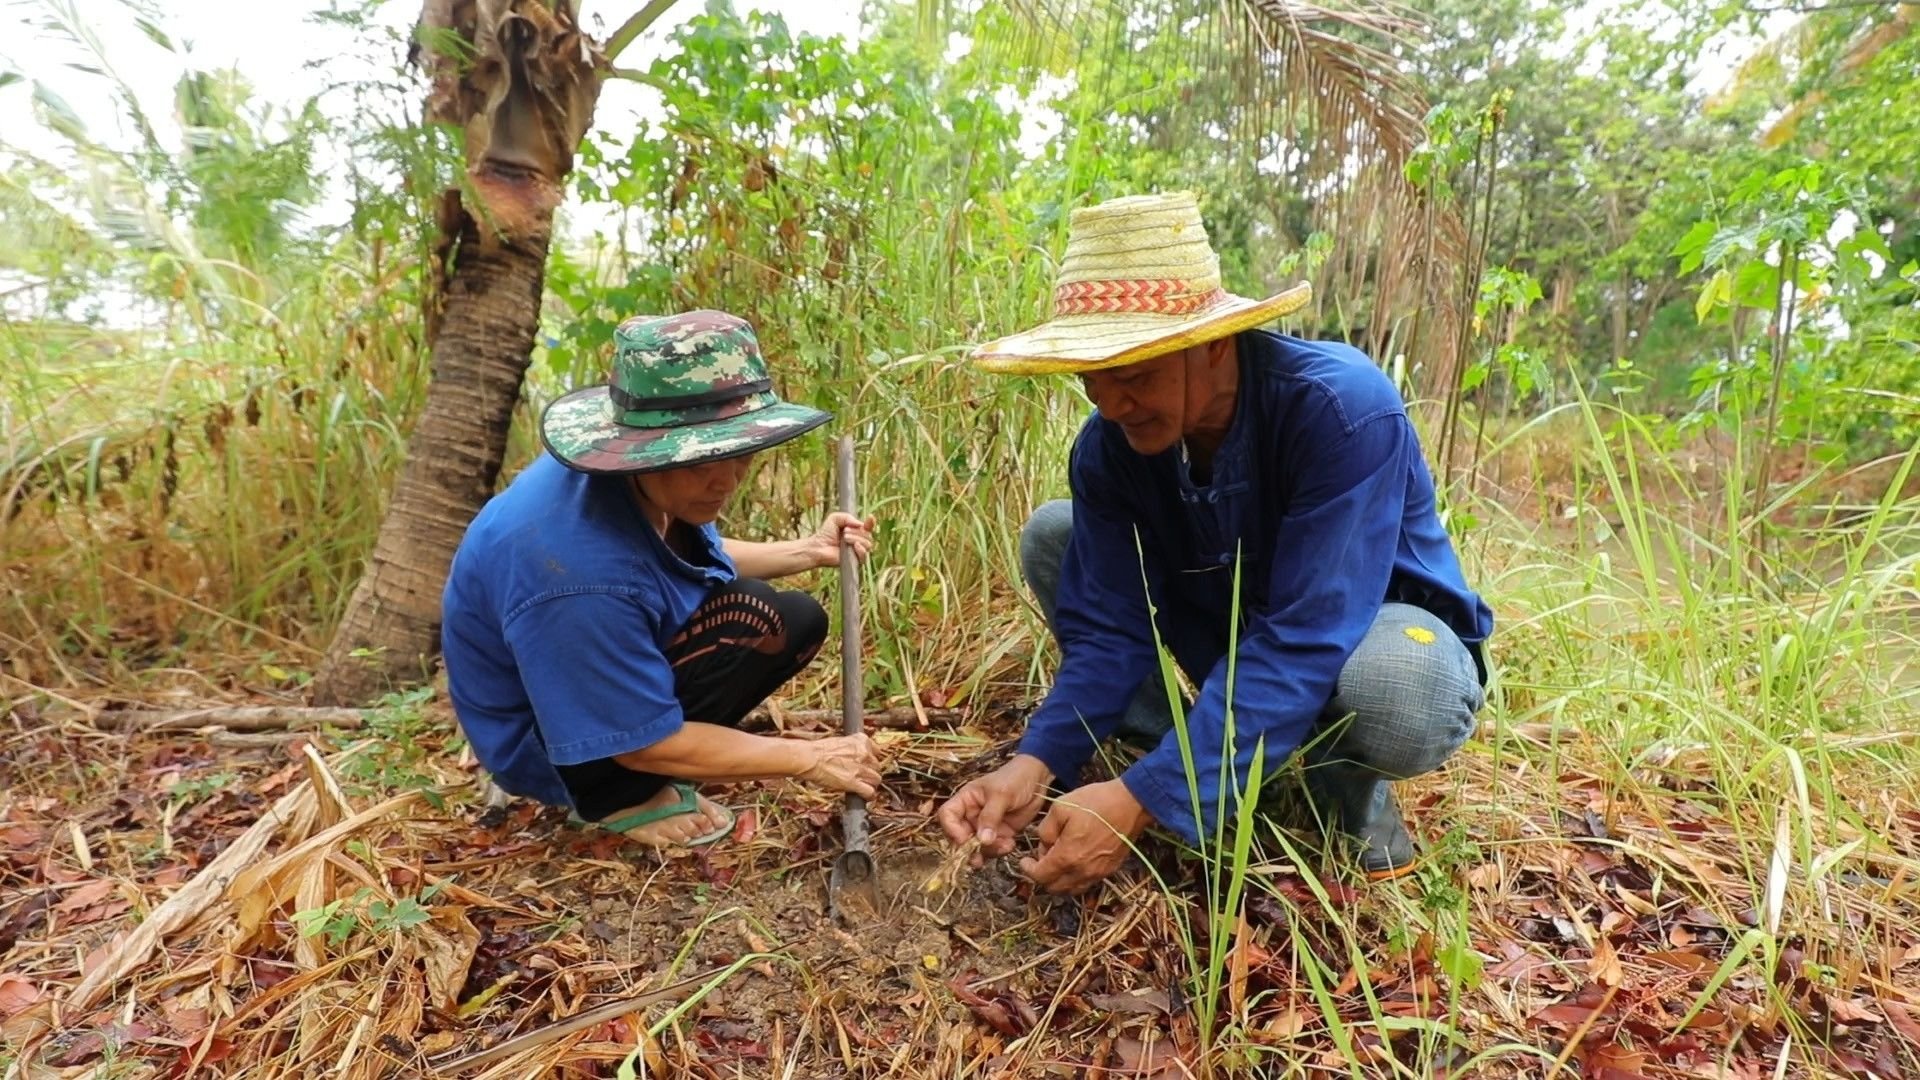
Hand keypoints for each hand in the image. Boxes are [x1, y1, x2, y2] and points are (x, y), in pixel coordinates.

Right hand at [796, 733, 880, 797]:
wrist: (810, 758)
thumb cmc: (818, 750)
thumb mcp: (840, 742)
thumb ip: (851, 748)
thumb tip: (853, 756)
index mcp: (861, 740)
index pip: (876, 751)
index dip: (871, 760)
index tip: (868, 764)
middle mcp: (864, 753)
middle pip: (877, 767)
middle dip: (870, 772)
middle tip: (863, 776)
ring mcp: (861, 769)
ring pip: (876, 780)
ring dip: (871, 784)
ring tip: (864, 787)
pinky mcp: (854, 783)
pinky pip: (869, 792)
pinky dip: (869, 796)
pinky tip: (866, 797)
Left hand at [806, 512, 875, 569]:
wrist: (819, 546)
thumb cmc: (826, 533)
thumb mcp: (835, 518)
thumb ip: (848, 517)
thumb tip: (861, 524)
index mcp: (856, 531)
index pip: (868, 527)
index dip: (871, 522)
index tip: (870, 517)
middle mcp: (859, 541)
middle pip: (869, 535)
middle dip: (857, 532)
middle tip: (845, 531)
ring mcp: (857, 552)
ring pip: (868, 544)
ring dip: (856, 538)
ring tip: (844, 538)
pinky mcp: (855, 561)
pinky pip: (864, 556)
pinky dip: (861, 549)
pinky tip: (854, 545)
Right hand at [936, 755, 1050, 864]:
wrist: (1037, 780)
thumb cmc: (1015, 778)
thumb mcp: (1002, 794)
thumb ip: (990, 816)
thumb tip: (981, 840)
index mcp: (966, 799)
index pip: (947, 815)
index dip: (951, 829)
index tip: (964, 840)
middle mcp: (971, 814)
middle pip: (959, 836)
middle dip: (969, 848)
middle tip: (979, 857)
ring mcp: (985, 826)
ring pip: (976, 847)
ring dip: (988, 851)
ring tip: (1004, 845)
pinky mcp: (999, 834)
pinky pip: (993, 848)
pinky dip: (1000, 850)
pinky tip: (1011, 844)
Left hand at [1019, 779, 1152, 894]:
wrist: (1131, 804)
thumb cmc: (1095, 802)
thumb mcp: (1060, 808)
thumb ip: (1045, 830)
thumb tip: (1043, 845)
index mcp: (1067, 857)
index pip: (1040, 876)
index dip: (1028, 870)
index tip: (1025, 860)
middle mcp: (1082, 871)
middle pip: (1054, 888)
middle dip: (1042, 876)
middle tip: (1041, 857)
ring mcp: (1098, 873)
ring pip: (1071, 889)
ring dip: (1059, 880)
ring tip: (1057, 860)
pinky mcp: (1109, 870)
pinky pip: (1086, 883)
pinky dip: (1074, 878)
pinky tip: (1074, 861)